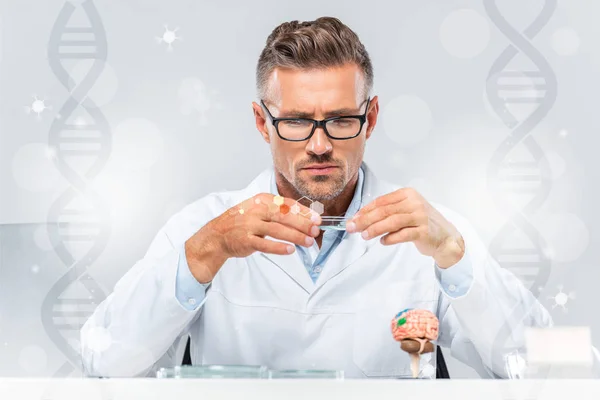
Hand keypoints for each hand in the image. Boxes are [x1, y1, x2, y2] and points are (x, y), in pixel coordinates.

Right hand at [185, 193, 320, 282]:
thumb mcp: (259, 210)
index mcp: (262, 200)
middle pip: (284, 216)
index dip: (303, 212)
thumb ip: (279, 211)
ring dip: (295, 236)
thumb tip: (305, 216)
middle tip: (315, 230)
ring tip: (308, 242)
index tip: (317, 218)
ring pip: (277, 230)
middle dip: (302, 224)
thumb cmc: (243, 222)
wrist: (218, 235)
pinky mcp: (245, 240)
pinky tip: (290, 250)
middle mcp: (256, 210)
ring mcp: (250, 225)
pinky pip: (265, 244)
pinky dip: (278, 247)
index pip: (286, 204)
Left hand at [346, 188, 464, 268]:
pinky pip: (403, 234)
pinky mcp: (424, 231)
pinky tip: (382, 242)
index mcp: (408, 194)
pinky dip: (390, 238)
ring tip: (364, 236)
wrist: (445, 237)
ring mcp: (420, 216)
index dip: (365, 210)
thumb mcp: (405, 211)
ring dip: (375, 229)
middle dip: (365, 220)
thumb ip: (387, 212)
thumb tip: (361, 218)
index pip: (381, 201)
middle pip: (384, 211)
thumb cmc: (422, 223)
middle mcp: (414, 203)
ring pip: (392, 221)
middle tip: (352, 227)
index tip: (353, 218)